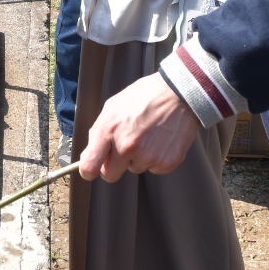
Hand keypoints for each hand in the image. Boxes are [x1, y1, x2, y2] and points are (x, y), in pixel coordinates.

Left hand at [78, 74, 199, 180]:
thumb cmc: (144, 97)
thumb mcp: (113, 107)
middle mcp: (126, 147)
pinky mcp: (165, 163)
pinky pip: (154, 169)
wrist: (179, 94)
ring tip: (148, 135)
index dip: (89, 170)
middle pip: (110, 175)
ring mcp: (147, 157)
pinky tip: (160, 140)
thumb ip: (99, 132)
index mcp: (109, 130)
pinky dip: (156, 158)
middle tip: (124, 149)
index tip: (92, 169)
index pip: (89, 166)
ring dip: (138, 157)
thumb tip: (91, 154)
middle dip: (113, 165)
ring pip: (134, 169)